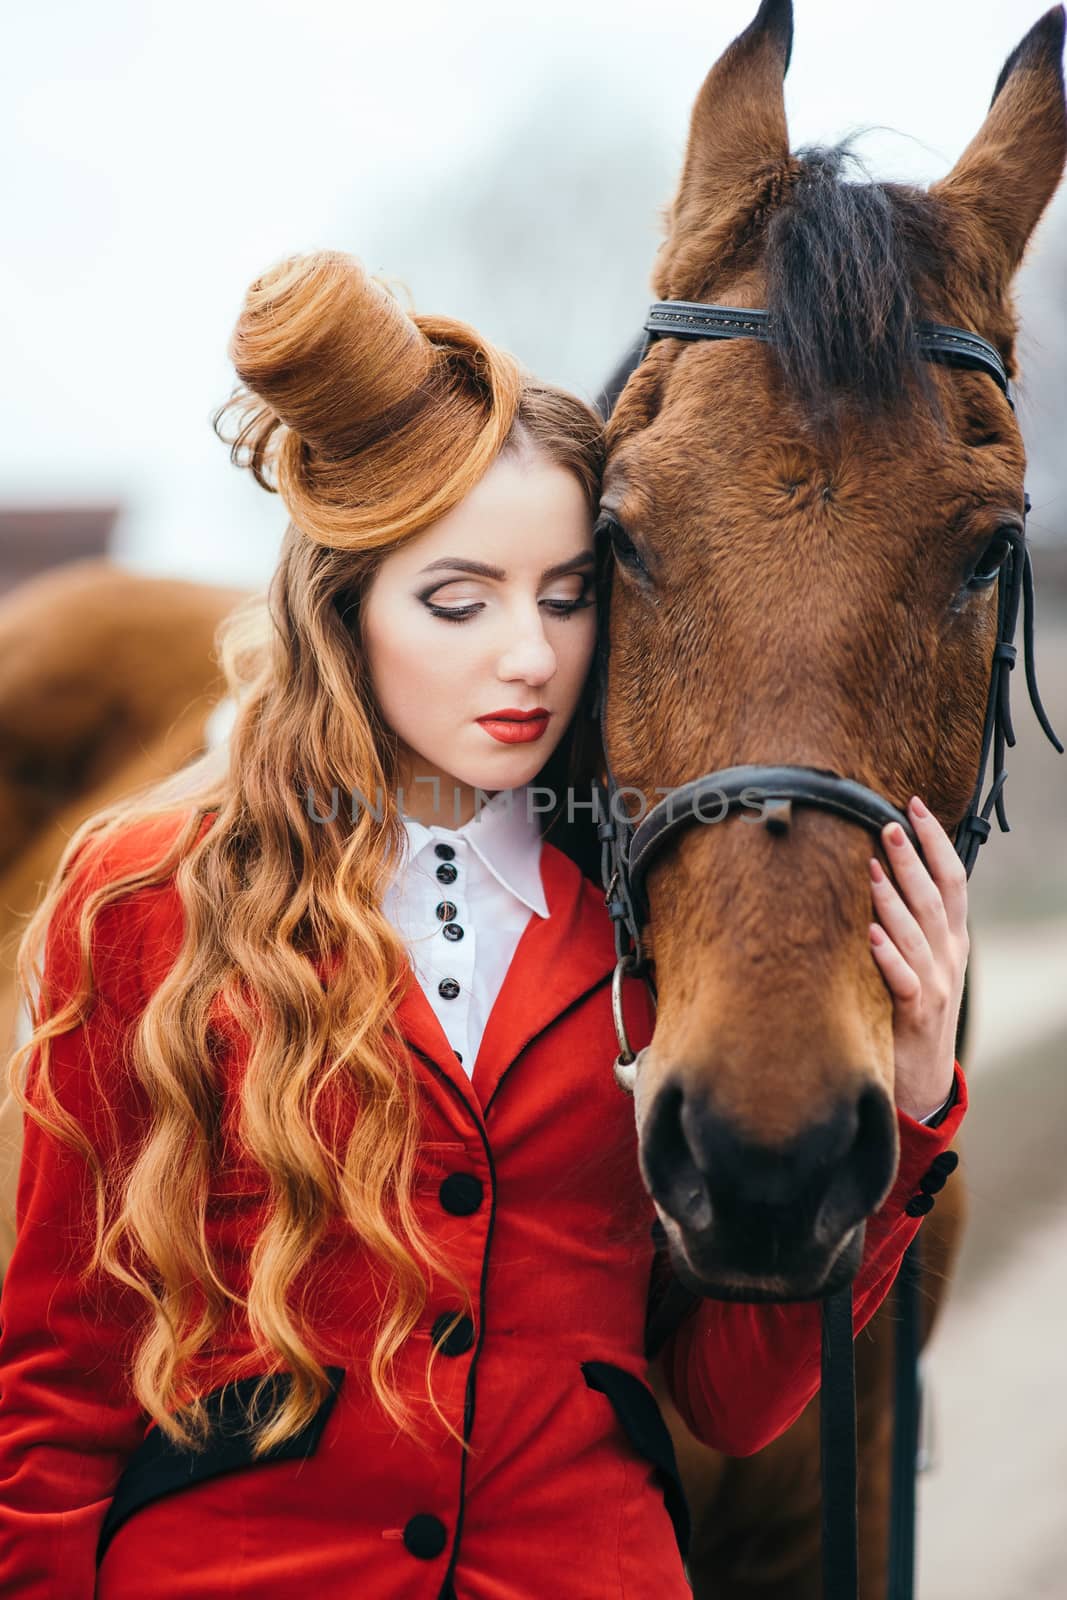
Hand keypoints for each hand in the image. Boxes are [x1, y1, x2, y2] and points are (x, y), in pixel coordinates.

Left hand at [867, 795, 968, 1120]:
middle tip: (888, 823)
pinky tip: (870, 933)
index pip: (953, 879)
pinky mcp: (915, 1015)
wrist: (924, 1081)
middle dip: (913, 859)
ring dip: (893, 899)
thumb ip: (912, 921)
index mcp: (952, 939)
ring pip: (916, 933)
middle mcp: (949, 956)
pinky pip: (902, 980)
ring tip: (871, 868)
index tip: (915, 806)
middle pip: (935, 898)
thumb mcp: (922, 962)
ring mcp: (936, 985)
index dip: (936, 842)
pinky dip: (888, 955)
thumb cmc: (913, 1012)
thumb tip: (884, 870)